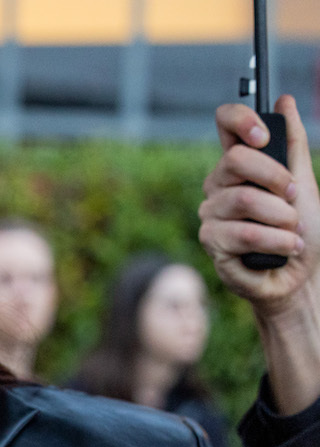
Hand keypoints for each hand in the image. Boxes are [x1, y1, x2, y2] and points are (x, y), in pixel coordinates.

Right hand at [199, 95, 318, 321]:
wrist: (304, 275)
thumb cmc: (303, 231)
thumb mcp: (303, 182)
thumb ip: (292, 144)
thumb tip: (284, 102)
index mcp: (239, 166)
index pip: (225, 124)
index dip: (241, 120)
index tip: (264, 136)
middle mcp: (219, 186)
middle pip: (235, 160)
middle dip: (276, 178)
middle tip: (294, 198)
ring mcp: (211, 215)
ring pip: (243, 200)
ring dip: (283, 218)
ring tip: (294, 233)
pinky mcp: (212, 243)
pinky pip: (244, 232)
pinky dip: (277, 241)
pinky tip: (285, 249)